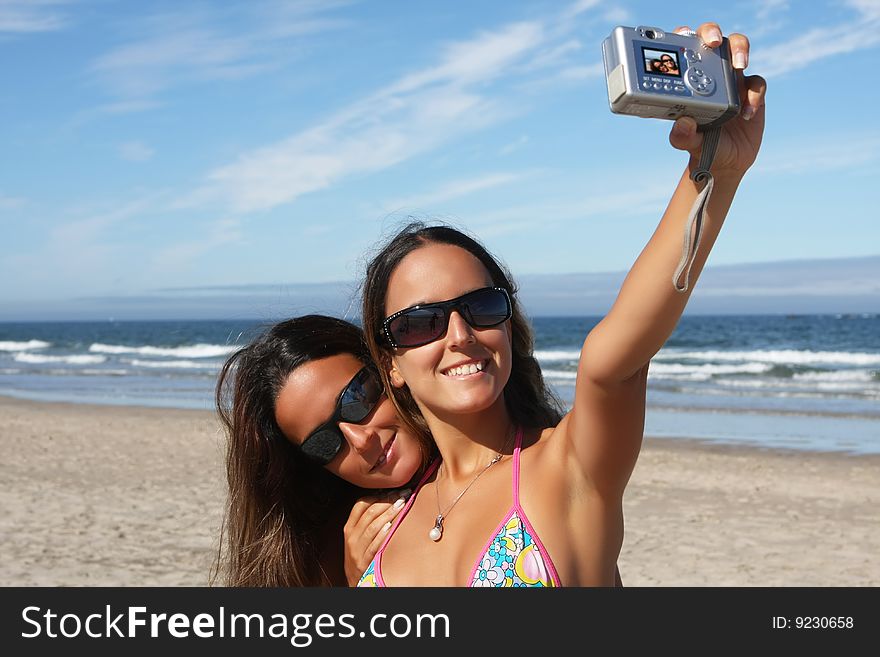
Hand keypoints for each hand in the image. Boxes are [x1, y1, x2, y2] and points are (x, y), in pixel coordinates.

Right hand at [343, 489, 409, 585]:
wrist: (354, 582)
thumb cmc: (359, 555)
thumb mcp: (357, 538)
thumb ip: (367, 522)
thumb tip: (388, 500)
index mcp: (349, 528)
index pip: (360, 504)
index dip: (377, 495)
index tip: (393, 490)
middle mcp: (351, 537)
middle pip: (369, 513)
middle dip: (387, 501)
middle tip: (403, 495)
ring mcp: (356, 549)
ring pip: (372, 526)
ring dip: (388, 514)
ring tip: (402, 505)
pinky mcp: (364, 562)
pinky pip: (374, 545)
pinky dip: (382, 534)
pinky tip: (392, 526)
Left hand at [668, 22, 766, 175]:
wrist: (725, 163)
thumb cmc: (701, 147)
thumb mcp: (689, 144)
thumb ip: (683, 137)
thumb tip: (683, 124)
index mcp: (688, 80)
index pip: (684, 49)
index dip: (683, 35)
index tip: (682, 37)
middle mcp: (710, 75)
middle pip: (713, 39)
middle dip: (713, 32)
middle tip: (714, 42)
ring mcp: (732, 81)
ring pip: (739, 49)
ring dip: (740, 50)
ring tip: (738, 67)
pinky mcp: (752, 92)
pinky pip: (757, 83)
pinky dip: (754, 95)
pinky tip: (746, 114)